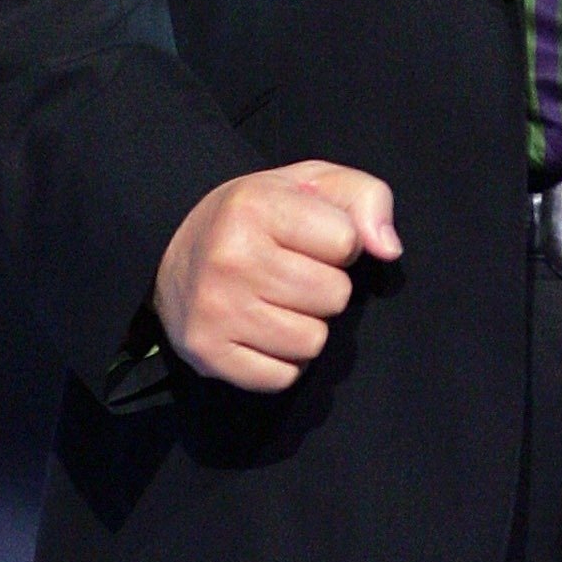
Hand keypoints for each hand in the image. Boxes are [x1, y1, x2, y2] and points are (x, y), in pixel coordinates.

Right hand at [153, 161, 401, 391]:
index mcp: (255, 206)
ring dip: (306, 326)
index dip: (339, 243)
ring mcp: (216, 310)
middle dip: (324, 287)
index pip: (347, 242)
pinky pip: (283, 377)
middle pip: (334, 296)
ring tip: (276, 301)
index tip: (309, 239)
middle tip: (291, 273)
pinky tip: (260, 332)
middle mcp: (230, 257)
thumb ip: (366, 200)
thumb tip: (388, 250)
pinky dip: (282, 361)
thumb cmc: (259, 218)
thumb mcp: (312, 184)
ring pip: (313, 341)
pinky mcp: (208, 354)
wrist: (173, 255)